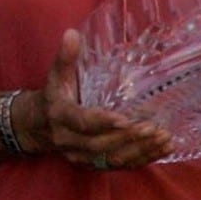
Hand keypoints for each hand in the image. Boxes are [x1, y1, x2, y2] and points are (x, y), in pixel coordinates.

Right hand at [30, 29, 171, 170]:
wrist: (37, 127)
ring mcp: (80, 156)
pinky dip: (142, 159)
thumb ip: (65, 57)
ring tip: (163, 138)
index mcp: (60, 116)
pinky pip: (119, 166)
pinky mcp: (92, 165)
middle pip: (100, 144)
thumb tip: (72, 33)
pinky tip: (162, 149)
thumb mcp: (55, 76)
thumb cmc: (53, 96)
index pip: (82, 122)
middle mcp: (68, 140)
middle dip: (127, 137)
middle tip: (153, 127)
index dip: (102, 122)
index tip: (124, 119)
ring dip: (139, 150)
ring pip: (112, 159)